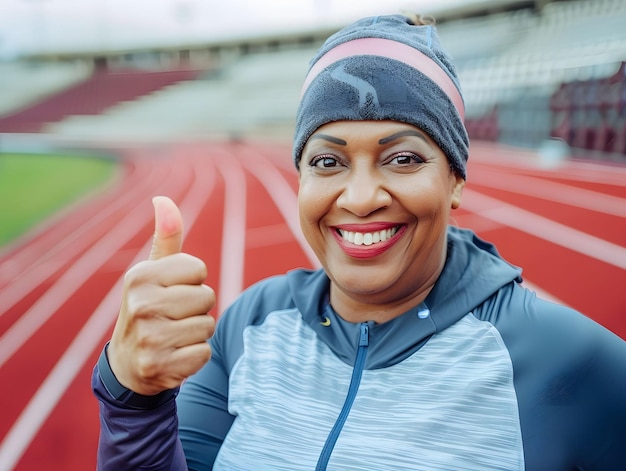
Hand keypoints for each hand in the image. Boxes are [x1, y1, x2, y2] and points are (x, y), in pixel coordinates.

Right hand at [107, 196, 215, 395]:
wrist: (128, 365)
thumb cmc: (150, 307)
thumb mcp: (153, 272)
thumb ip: (166, 237)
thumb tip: (163, 199)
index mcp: (140, 276)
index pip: (199, 269)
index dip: (193, 281)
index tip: (172, 291)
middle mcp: (141, 305)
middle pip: (207, 297)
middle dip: (197, 307)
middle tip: (173, 316)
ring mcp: (149, 338)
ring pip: (208, 326)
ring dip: (198, 332)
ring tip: (174, 335)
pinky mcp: (160, 367)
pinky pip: (204, 353)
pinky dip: (195, 356)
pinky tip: (174, 355)